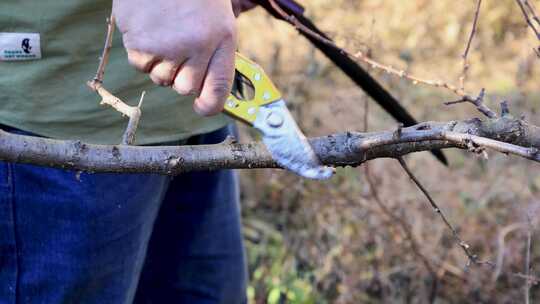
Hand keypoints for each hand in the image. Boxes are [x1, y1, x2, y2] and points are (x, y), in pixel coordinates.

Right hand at [113, 0, 254, 115]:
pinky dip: (141, 53)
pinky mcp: (140, 43)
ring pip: (160, 79)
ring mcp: (168, 46)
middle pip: (185, 88)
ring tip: (162, 33)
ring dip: (159, 63)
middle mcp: (197, 45)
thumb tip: (204, 91)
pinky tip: (147, 29)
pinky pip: (140, 66)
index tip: (202, 108)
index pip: (218, 87)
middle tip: (177, 49)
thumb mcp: (216, 17)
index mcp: (222, 37)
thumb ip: (214, 52)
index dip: (210, 105)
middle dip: (180, 76)